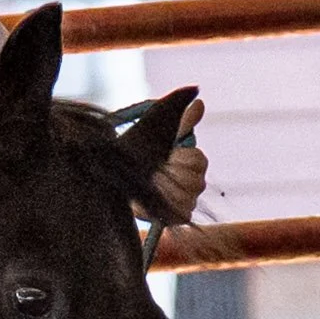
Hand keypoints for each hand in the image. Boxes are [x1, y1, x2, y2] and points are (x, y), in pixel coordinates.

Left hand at [149, 97, 206, 220]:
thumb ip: (182, 121)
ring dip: (165, 190)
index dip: (180, 159)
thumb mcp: (161, 135)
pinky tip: (151, 200)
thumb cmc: (143, 156)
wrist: (119, 182)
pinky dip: (164, 207)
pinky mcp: (178, 218)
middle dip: (171, 174)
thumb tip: (200, 101)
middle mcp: (196, 183)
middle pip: (195, 181)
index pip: (199, 161)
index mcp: (195, 162)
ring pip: (188, 197)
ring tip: (150, 185)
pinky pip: (183, 214)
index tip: (166, 157)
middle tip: (154, 172)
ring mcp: (189, 201)